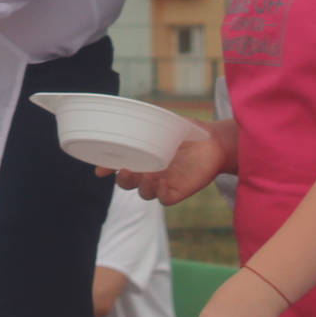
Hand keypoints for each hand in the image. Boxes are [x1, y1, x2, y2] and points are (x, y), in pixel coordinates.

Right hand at [99, 124, 225, 204]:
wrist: (215, 141)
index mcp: (144, 157)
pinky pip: (165, 200)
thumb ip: (150, 123)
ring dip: (141, 187)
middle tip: (125, 170)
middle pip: (129, 184)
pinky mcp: (180, 190)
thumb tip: (131, 116)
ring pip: (145, 193)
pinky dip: (160, 194)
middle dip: (123, 180)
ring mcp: (164, 183)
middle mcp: (151, 172)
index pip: (120, 166)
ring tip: (147, 176)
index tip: (100, 170)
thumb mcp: (167, 123)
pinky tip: (162, 183)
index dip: (108, 169)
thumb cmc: (189, 132)